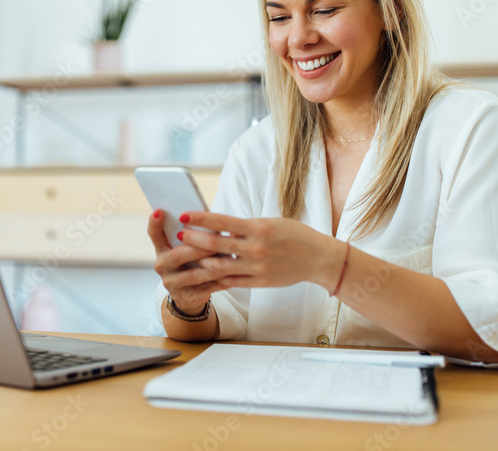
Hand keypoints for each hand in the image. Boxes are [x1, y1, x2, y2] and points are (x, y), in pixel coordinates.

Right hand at [147, 210, 226, 315]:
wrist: (189, 294)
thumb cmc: (191, 263)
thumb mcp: (187, 248)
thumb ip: (194, 235)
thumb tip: (211, 219)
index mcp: (162, 249)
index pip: (154, 234)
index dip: (154, 223)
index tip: (159, 211)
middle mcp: (162, 265)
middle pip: (176, 256)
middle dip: (197, 249)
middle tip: (215, 243)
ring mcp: (171, 282)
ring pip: (192, 275)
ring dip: (211, 267)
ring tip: (227, 260)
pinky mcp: (184, 296)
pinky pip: (204, 289)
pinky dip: (219, 282)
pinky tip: (231, 276)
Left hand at [177, 211, 343, 290]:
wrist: (318, 258)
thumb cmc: (295, 235)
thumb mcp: (271, 223)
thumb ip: (247, 226)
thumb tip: (220, 224)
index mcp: (258, 228)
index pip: (222, 221)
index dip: (200, 218)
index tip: (184, 215)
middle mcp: (255, 248)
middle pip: (216, 244)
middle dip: (194, 239)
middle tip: (179, 235)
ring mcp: (256, 268)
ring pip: (219, 266)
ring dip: (201, 260)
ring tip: (189, 255)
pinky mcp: (259, 282)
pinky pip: (231, 281)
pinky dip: (216, 277)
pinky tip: (205, 272)